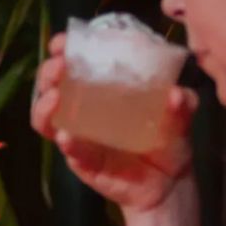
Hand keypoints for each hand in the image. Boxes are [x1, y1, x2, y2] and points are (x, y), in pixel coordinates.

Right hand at [30, 35, 196, 213]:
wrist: (168, 183)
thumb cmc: (166, 139)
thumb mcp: (179, 116)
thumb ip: (181, 103)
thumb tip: (176, 93)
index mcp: (101, 88)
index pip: (74, 63)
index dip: (63, 49)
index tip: (62, 42)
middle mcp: (82, 108)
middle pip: (51, 85)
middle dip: (48, 72)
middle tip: (59, 65)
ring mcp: (78, 135)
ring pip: (45, 118)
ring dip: (44, 105)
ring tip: (54, 97)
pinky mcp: (82, 161)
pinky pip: (68, 150)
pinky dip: (66, 142)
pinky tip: (67, 136)